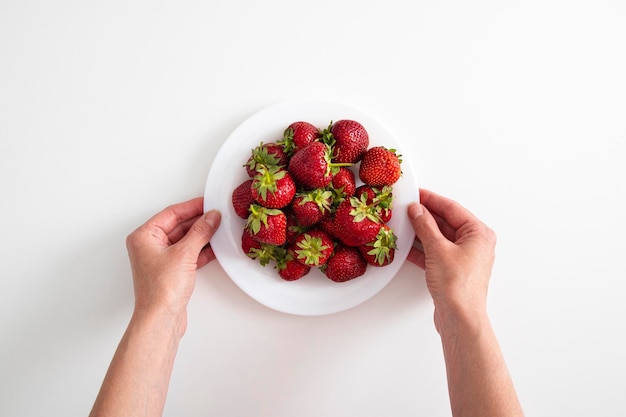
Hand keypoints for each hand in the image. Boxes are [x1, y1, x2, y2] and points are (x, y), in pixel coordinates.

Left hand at [125, 197, 220, 331]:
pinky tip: (214, 247)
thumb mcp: (184, 253)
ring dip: (202, 236)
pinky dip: (201, 250)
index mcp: (144, 236)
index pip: (171, 213)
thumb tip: (211, 217)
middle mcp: (149, 246)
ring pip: (185, 240)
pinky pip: (188, 253)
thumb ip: (200, 232)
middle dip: (199, 222)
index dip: (192, 207)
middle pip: (178, 225)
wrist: (161, 318)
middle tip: (217, 216)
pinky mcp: (171, 271)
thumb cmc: (161, 290)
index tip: (208, 203)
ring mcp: (160, 259)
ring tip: (218, 230)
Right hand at [407, 189, 495, 331]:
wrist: (460, 318)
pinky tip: (407, 246)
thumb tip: (417, 210)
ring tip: (403, 225)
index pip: (452, 208)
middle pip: (446, 222)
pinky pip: (436, 252)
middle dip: (425, 216)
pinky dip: (422, 249)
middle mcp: (475, 244)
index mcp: (478, 233)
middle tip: (406, 208)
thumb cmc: (457, 286)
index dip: (431, 199)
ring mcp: (464, 258)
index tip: (416, 193)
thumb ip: (425, 226)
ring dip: (422, 232)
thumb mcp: (437, 249)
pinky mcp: (454, 271)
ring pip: (439, 238)